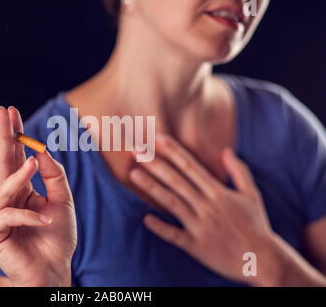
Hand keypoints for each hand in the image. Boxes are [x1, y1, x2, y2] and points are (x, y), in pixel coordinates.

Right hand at [0, 106, 76, 286]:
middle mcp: (4, 198)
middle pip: (2, 162)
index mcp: (19, 189)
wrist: (53, 269)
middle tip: (4, 112)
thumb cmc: (56, 237)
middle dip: (4, 136)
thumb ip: (54, 175)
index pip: (14, 157)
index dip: (13, 135)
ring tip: (34, 162)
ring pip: (3, 187)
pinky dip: (28, 216)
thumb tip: (42, 150)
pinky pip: (8, 215)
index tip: (11, 112)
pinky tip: (44, 218)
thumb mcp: (62, 200)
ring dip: (19, 175)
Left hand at [130, 132, 279, 285]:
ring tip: (134, 174)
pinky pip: (175, 235)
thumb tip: (226, 150)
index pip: (191, 167)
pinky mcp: (197, 246)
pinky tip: (146, 218)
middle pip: (177, 180)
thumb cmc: (256, 225)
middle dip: (156, 164)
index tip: (158, 138)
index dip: (174, 152)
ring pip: (172, 202)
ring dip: (152, 188)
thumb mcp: (252, 195)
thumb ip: (239, 171)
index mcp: (218, 192)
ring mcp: (201, 226)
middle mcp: (207, 206)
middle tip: (136, 151)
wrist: (264, 260)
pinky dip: (161, 227)